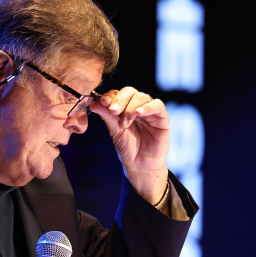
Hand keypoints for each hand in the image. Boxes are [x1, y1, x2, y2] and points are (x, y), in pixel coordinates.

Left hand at [92, 88, 169, 205]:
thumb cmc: (128, 148)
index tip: (102, 102)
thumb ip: (107, 116)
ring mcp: (150, 110)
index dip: (110, 96)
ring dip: (131, 108)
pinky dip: (148, 107)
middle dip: (120, 100)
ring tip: (124, 123)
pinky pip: (158, 105)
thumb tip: (93, 103)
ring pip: (142, 97)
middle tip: (113, 111)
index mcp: (125, 107)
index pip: (118, 94)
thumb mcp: (114, 131)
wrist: (140, 164)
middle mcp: (137, 106)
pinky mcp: (162, 117)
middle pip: (130, 92)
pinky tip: (139, 113)